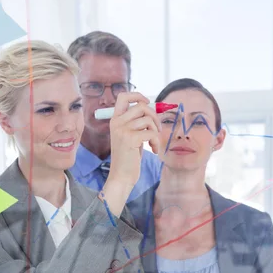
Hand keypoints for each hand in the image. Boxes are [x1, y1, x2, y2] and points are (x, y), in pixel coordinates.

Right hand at [102, 93, 159, 216]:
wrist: (121, 177)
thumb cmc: (128, 158)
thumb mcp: (130, 137)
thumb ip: (136, 123)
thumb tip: (152, 109)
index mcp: (115, 120)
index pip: (123, 96)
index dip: (138, 95)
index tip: (147, 102)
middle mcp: (117, 123)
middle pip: (141, 106)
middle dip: (154, 116)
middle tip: (157, 129)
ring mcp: (122, 130)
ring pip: (148, 120)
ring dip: (156, 131)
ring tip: (153, 143)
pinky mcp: (130, 139)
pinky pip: (151, 133)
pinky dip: (156, 141)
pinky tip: (153, 150)